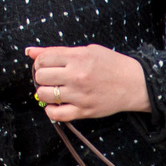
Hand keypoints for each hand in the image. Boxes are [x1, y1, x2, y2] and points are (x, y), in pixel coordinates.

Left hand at [26, 44, 149, 120]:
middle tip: (51, 78)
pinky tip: (57, 105)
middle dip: (42, 76)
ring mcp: (80, 95)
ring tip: (54, 90)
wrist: (135, 83)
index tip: (47, 65)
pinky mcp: (84, 110)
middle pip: (41, 76)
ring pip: (44, 95)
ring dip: (45, 92)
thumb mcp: (87, 50)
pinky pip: (56, 114)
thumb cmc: (112, 64)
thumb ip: (57, 51)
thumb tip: (30, 51)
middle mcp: (77, 76)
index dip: (40, 62)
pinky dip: (51, 110)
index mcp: (78, 57)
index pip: (43, 59)